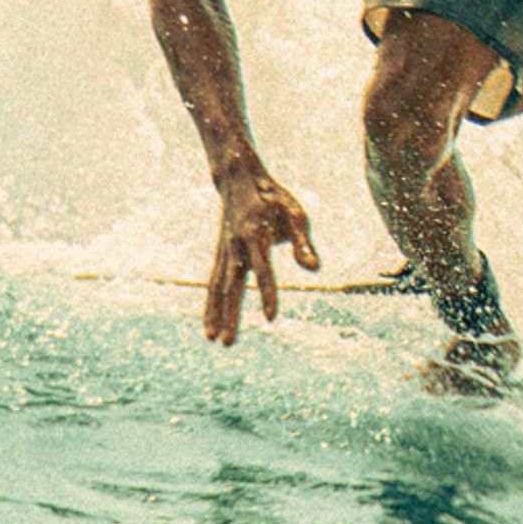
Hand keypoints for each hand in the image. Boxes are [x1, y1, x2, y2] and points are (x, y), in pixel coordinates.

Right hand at [205, 170, 318, 344]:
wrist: (240, 180)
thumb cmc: (274, 199)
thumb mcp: (296, 215)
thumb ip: (303, 243)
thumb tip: (314, 269)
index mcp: (256, 234)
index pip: (263, 270)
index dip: (267, 293)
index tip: (271, 317)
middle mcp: (236, 246)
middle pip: (233, 286)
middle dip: (231, 316)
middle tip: (227, 343)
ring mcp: (225, 252)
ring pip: (218, 288)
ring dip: (216, 315)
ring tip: (214, 340)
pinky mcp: (221, 256)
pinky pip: (213, 284)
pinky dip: (209, 304)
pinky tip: (208, 325)